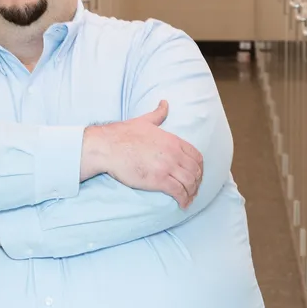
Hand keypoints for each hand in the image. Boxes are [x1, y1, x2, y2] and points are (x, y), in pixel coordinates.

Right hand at [83, 100, 203, 208]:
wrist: (107, 146)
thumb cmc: (123, 134)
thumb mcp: (144, 120)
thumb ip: (158, 114)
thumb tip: (165, 103)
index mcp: (172, 140)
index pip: (196, 156)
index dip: (199, 167)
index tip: (196, 174)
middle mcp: (173, 153)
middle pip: (196, 170)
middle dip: (197, 181)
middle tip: (193, 189)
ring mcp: (167, 167)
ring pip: (190, 182)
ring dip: (192, 192)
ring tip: (189, 198)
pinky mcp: (158, 180)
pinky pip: (179, 191)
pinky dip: (184, 199)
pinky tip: (183, 204)